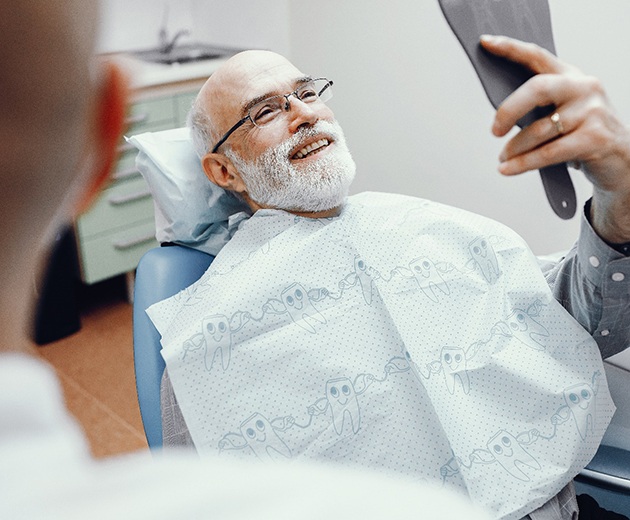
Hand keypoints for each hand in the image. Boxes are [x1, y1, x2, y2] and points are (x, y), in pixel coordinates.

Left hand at [481, 34, 629, 241]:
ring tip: (503, 158)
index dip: (510, 48)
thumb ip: (540, 106)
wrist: (623, 159)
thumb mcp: (565, 112)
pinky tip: (507, 169)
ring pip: (539, 129)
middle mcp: (584, 88)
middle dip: (509, 110)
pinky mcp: (594, 139)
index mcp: (571, 76)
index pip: (537, 56)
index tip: (486, 43)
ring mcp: (592, 112)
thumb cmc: (585, 134)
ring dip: (514, 148)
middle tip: (495, 130)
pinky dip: (523, 163)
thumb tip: (500, 115)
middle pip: (537, 89)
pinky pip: (548, 152)